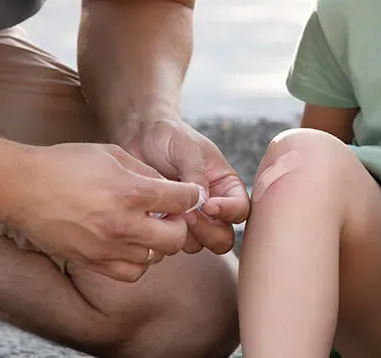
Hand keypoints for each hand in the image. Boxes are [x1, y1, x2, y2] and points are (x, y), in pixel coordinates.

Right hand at [15, 143, 203, 281]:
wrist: (23, 188)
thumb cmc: (66, 163)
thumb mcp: (111, 153)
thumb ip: (145, 171)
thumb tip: (169, 187)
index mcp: (131, 191)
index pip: (183, 200)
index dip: (192, 194)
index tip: (188, 193)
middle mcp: (123, 223)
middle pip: (177, 236)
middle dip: (179, 223)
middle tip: (168, 213)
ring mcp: (108, 247)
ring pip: (157, 257)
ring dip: (158, 242)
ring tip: (145, 226)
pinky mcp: (93, 262)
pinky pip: (132, 272)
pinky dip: (138, 260)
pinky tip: (129, 242)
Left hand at [125, 118, 249, 254]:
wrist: (139, 136)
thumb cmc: (169, 136)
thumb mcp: (188, 148)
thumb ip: (197, 174)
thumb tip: (204, 203)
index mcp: (226, 186)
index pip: (241, 209)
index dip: (229, 212)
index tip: (209, 205)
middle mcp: (212, 206)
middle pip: (223, 236)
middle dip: (208, 231)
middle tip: (189, 216)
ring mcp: (190, 218)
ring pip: (198, 244)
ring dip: (186, 235)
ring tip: (169, 213)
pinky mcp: (168, 223)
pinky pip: (172, 242)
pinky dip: (166, 235)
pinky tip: (155, 217)